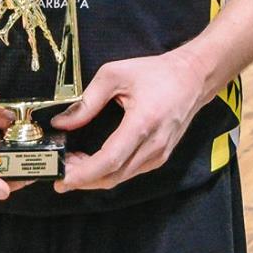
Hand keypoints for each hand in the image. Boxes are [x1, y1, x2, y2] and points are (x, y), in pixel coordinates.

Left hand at [51, 48, 209, 191]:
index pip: (110, 160)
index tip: (61, 178)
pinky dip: (108, 172)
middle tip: (59, 171)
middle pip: (113, 176)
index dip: (84, 174)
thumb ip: (87, 101)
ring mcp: (159, 154)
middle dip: (82, 179)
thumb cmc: (156, 72)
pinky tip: (93, 162)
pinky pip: (129, 172)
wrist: (193, 77)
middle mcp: (154, 145)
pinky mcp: (160, 157)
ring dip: (94, 177)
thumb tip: (61, 123)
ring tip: (72, 164)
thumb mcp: (114, 75)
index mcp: (143, 123)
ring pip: (120, 178)